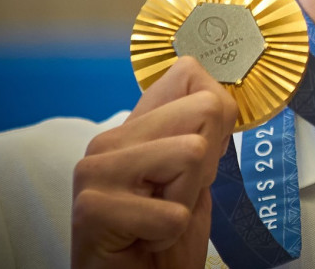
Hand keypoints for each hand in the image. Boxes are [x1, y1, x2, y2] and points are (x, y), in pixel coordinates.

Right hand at [71, 57, 237, 267]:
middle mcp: (109, 140)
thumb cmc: (163, 241)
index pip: (189, 72)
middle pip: (205, 108)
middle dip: (208, 163)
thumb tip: (221, 97)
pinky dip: (169, 235)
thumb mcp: (195, 180)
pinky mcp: (92, 207)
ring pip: (192, 152)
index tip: (199, 163)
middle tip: (177, 198)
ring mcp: (96, 170)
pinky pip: (172, 212)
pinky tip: (144, 242)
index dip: (218, 118)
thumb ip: (202, 136)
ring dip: (187, 200)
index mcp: (135, 127)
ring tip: (159, 221)